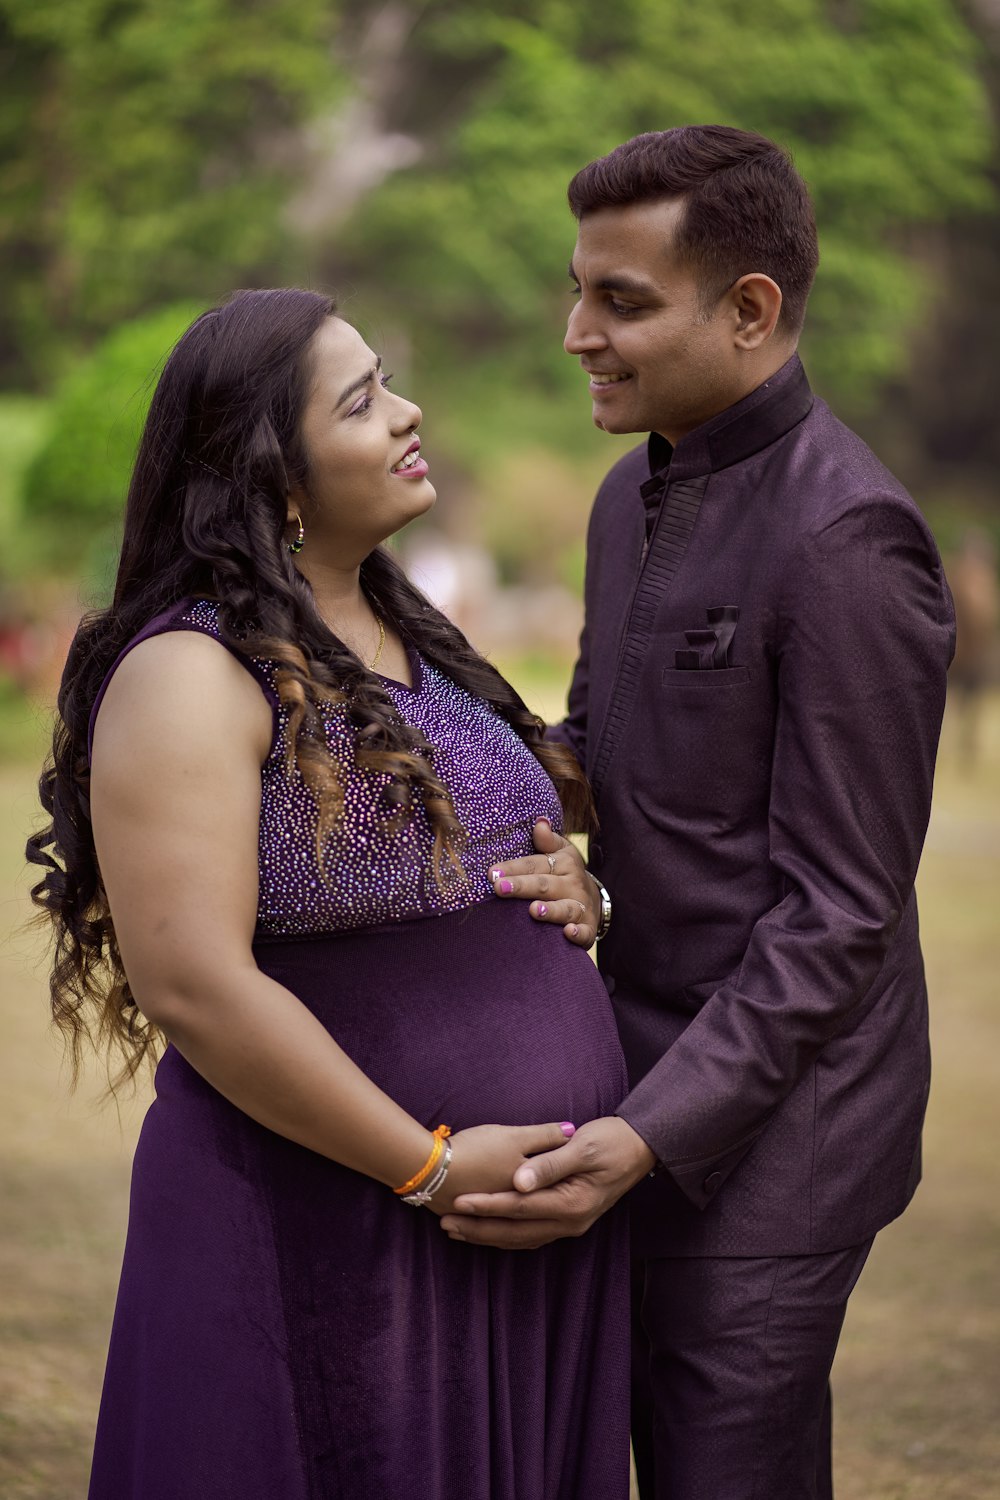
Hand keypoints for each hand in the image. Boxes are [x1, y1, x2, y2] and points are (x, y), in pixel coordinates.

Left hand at [439, 1116, 655, 1248]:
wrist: (640, 1148)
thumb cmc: (612, 1141)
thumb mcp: (582, 1147)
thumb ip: (549, 1164)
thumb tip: (518, 1181)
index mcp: (572, 1202)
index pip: (519, 1207)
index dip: (487, 1205)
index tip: (457, 1200)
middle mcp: (570, 1221)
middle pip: (515, 1231)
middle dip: (478, 1228)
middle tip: (445, 1222)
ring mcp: (570, 1224)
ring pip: (521, 1238)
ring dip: (488, 1235)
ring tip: (457, 1229)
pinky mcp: (568, 1220)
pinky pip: (531, 1236)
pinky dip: (506, 1235)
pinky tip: (489, 1232)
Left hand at [490, 818, 599, 947]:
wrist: (594, 900)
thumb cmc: (566, 874)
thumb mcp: (562, 852)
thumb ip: (548, 840)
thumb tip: (539, 822)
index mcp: (563, 864)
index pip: (534, 865)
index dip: (513, 867)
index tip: (492, 872)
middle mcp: (572, 885)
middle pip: (544, 885)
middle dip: (522, 886)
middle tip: (499, 888)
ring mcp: (581, 907)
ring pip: (565, 909)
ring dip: (551, 910)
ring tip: (534, 910)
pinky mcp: (588, 929)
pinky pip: (585, 933)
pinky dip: (578, 934)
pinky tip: (568, 932)